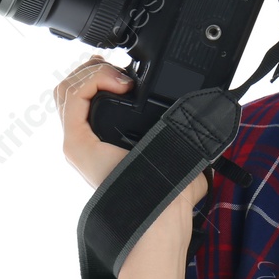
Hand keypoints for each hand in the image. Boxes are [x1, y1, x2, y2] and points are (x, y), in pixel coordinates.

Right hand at [54, 54, 211, 208]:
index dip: (98, 76)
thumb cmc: (171, 189)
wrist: (163, 209)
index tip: (126, 75)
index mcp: (102, 141)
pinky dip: (93, 81)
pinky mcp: (76, 145)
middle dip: (91, 69)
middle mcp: (85, 140)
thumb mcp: (179, 150)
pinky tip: (120, 85)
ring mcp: (78, 142)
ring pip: (66, 90)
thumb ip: (186, 135)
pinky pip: (72, 99)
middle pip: (70, 89)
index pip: (84, 97)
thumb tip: (212, 123)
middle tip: (118, 69)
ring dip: (93, 72)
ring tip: (121, 79)